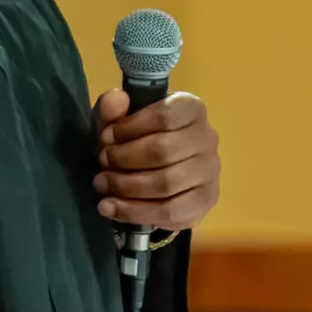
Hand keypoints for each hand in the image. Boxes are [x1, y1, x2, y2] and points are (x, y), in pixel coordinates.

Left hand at [92, 88, 220, 230]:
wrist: (159, 167)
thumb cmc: (137, 136)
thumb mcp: (119, 118)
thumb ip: (112, 107)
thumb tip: (115, 100)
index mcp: (191, 108)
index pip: (165, 116)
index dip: (129, 128)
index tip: (105, 137)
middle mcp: (207, 138)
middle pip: (164, 151)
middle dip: (125, 159)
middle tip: (102, 162)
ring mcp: (210, 172)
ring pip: (167, 184)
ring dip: (126, 187)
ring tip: (102, 184)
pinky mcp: (205, 202)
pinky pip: (171, 212)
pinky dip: (136, 212)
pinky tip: (111, 208)